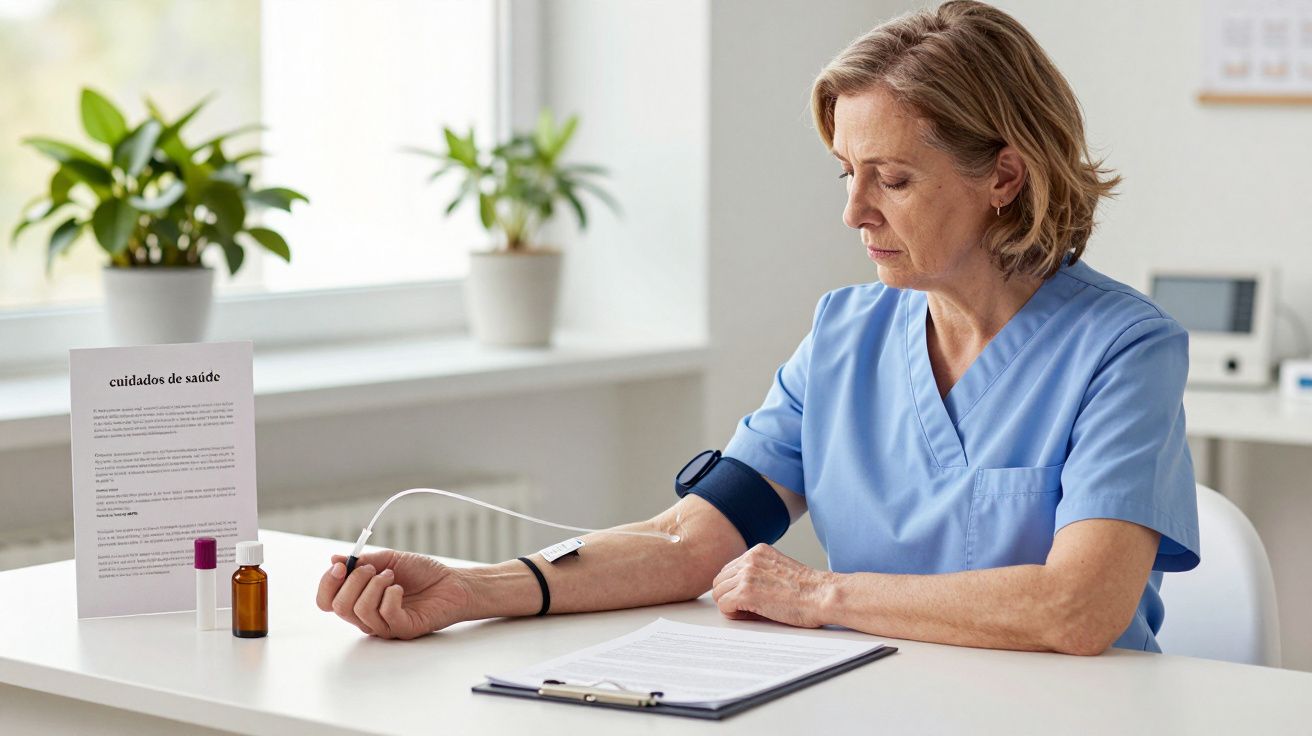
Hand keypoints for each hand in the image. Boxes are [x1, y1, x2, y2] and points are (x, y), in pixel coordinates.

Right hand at [316, 549, 469, 638]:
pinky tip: (400, 588)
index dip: (327, 583)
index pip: (327, 601)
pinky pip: (385, 614)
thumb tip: (334, 558)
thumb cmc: (423, 573)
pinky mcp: (402, 629)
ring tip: (392, 576)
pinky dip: (391, 595)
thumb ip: (363, 561)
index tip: (342, 565)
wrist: (452, 583)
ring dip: (375, 585)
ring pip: (360, 610)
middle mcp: (367, 616)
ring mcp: (384, 625)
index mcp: (359, 599)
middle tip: (375, 569)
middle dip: (354, 581)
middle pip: (339, 607)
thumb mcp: (390, 560)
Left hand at [711, 544, 834, 627]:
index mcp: (757, 551)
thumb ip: (757, 573)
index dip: (735, 588)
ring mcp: (746, 574)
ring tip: (753, 611)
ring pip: (718, 593)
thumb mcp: (778, 570)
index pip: (729, 570)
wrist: (823, 596)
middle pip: (719, 581)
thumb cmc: (808, 591)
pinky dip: (733, 614)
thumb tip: (736, 591)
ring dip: (731, 605)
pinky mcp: (746, 592)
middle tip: (748, 608)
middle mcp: (749, 559)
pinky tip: (752, 615)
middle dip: (730, 596)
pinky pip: (723, 605)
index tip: (749, 597)